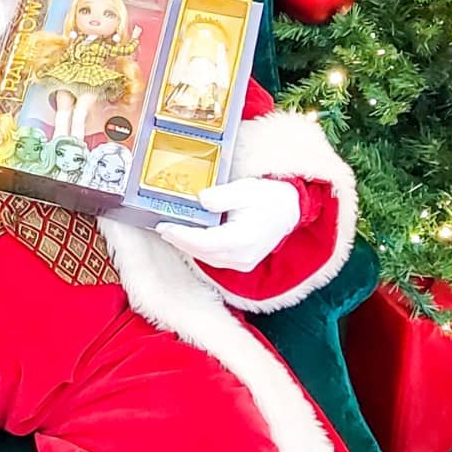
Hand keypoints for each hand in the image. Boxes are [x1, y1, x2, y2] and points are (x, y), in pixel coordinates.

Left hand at [155, 176, 300, 272]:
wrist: (291, 210)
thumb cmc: (269, 197)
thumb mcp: (245, 189)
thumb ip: (222, 196)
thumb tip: (201, 200)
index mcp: (242, 239)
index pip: (204, 242)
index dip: (181, 235)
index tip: (163, 226)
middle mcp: (242, 256)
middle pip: (202, 252)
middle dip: (180, 240)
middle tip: (161, 228)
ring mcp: (243, 262)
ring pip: (208, 258)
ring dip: (188, 246)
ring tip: (171, 233)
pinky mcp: (243, 262)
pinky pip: (215, 259)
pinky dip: (200, 249)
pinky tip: (189, 239)